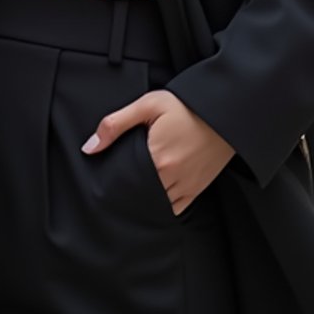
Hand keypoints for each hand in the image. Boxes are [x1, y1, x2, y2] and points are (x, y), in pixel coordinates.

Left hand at [80, 89, 234, 215]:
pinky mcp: (197, 189)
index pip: (125, 182)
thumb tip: (89, 148)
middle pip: (139, 195)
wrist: (224, 110)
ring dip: (144, 200)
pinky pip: (175, 208)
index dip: (113, 183)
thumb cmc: (186, 105)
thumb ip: (115, 124)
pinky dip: (162, 205)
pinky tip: (153, 197)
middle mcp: (171, 177)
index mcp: (156, 158)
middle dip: (127, 193)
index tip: (104, 182)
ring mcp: (186, 186)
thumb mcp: (148, 105)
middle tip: (115, 187)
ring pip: (156, 204)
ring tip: (133, 191)